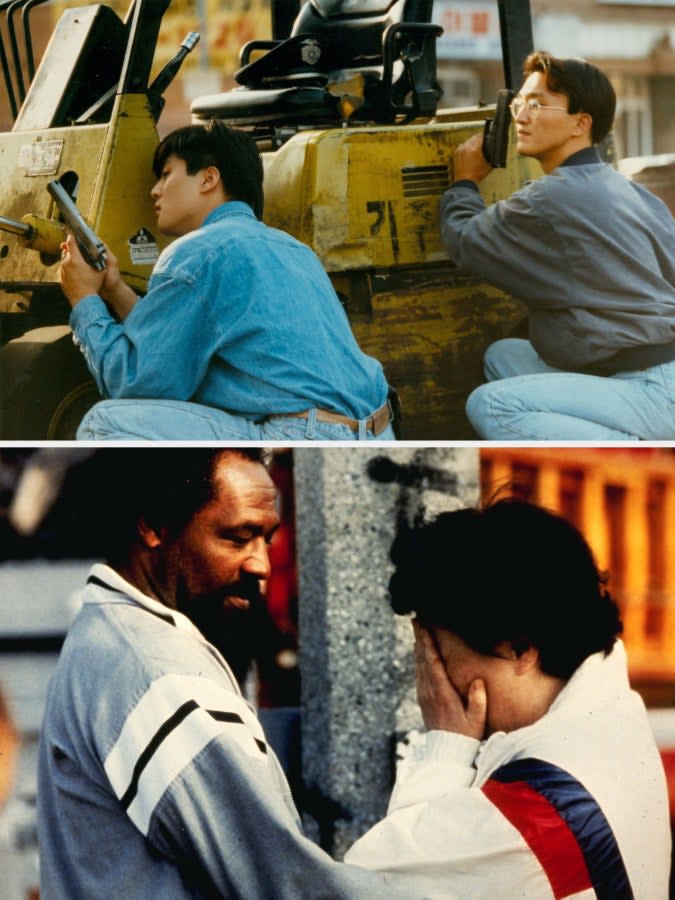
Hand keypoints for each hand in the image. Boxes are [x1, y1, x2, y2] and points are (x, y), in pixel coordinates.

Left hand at [58, 233, 105, 307]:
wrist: (84, 301)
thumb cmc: (93, 285)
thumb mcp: (100, 271)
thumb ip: (99, 261)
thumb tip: (101, 254)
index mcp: (75, 259)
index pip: (71, 243)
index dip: (71, 237)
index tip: (71, 234)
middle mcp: (66, 264)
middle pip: (66, 252)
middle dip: (71, 250)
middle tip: (77, 251)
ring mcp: (61, 272)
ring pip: (63, 261)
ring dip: (69, 260)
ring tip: (77, 264)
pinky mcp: (60, 279)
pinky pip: (63, 271)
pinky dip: (67, 270)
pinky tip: (75, 275)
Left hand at [413, 620, 486, 739]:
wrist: (447, 752)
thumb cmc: (466, 735)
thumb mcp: (477, 720)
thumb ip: (478, 700)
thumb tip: (477, 680)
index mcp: (442, 693)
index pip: (433, 662)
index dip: (427, 643)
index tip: (424, 628)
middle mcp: (429, 691)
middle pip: (422, 659)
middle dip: (419, 639)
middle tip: (416, 620)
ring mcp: (424, 695)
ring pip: (418, 665)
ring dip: (418, 647)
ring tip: (417, 631)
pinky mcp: (422, 699)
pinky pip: (418, 674)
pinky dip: (418, 660)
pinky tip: (419, 653)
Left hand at [452, 133, 492, 183]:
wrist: (465, 182)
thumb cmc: (476, 175)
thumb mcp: (488, 165)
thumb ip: (491, 156)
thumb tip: (493, 150)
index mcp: (474, 148)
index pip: (480, 136)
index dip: (485, 137)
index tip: (487, 139)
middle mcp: (466, 147)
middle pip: (474, 137)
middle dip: (478, 140)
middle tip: (482, 144)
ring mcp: (460, 150)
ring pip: (468, 141)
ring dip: (472, 143)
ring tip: (475, 148)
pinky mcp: (456, 154)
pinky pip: (462, 146)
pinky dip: (466, 147)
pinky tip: (469, 152)